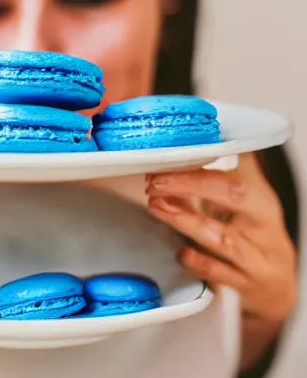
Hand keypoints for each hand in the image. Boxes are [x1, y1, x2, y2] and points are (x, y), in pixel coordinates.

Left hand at [145, 153, 296, 322]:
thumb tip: (199, 143)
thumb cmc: (255, 237)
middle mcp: (263, 224)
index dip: (201, 158)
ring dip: (185, 219)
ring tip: (157, 205)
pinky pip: (220, 273)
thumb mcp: (248, 203)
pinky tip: (181, 251)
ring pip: (222, 235)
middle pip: (232, 194)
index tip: (170, 154)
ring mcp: (257, 257)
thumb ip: (224, 175)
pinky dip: (198, 261)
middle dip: (189, 183)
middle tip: (156, 181)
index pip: (235, 168)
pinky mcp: (247, 286)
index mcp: (261, 198)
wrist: (276, 288)